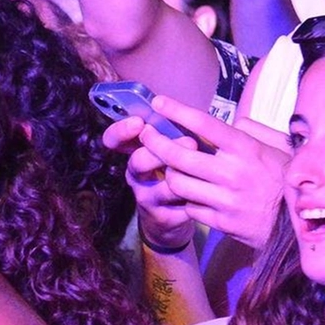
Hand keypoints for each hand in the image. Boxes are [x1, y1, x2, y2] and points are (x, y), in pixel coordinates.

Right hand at [103, 115, 198, 250]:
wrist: (174, 216)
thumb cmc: (178, 172)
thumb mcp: (173, 149)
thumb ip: (176, 130)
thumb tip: (192, 108)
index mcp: (137, 152)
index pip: (114, 140)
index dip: (121, 131)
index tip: (138, 123)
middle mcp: (136, 174)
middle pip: (137, 161)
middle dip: (162, 151)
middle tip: (191, 142)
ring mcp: (146, 196)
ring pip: (161, 186)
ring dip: (184, 177)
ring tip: (203, 172)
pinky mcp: (161, 216)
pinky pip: (178, 207)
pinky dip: (195, 200)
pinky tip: (209, 196)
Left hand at [141, 96, 289, 248]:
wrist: (300, 223)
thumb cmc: (286, 179)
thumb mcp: (278, 147)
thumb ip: (253, 131)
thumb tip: (232, 121)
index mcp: (247, 149)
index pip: (205, 124)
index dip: (177, 111)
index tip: (158, 103)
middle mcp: (233, 173)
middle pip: (178, 155)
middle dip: (155, 142)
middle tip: (146, 135)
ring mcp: (226, 199)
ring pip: (177, 182)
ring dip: (169, 173)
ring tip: (170, 167)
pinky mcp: (221, 222)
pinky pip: (188, 206)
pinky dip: (186, 199)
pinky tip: (190, 193)